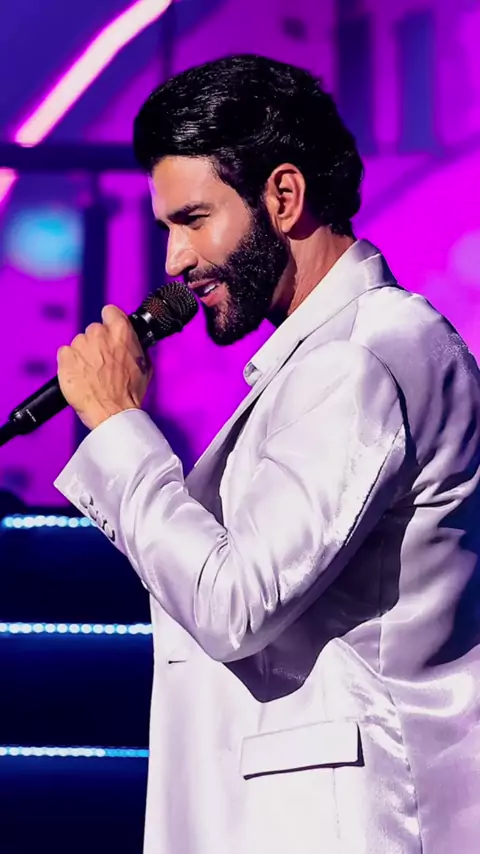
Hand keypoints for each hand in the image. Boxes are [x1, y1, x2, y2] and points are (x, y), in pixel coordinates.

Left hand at [57, 305, 152, 430]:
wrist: (112, 412)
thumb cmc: (129, 393)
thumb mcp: (144, 365)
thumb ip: (135, 347)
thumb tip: (132, 343)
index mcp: (122, 331)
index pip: (110, 311)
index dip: (109, 321)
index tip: (109, 332)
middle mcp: (99, 333)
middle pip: (93, 330)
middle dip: (96, 343)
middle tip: (102, 363)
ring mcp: (80, 344)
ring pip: (79, 343)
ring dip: (83, 355)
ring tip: (91, 374)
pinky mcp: (65, 357)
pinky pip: (65, 354)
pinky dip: (70, 364)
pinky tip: (79, 376)